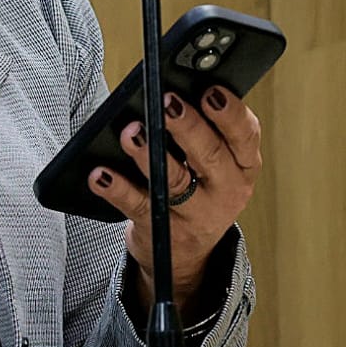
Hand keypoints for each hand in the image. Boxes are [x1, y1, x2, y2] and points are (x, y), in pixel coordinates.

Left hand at [88, 87, 261, 315]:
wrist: (184, 255)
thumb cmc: (198, 187)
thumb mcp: (215, 164)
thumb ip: (205, 130)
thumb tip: (172, 92)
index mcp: (243, 166)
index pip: (245, 135)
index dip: (230, 113)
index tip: (211, 92)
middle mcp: (226, 191)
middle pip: (209, 155)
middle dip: (187, 126)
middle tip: (167, 102)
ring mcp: (195, 214)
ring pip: (174, 180)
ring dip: (149, 154)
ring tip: (131, 132)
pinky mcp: (160, 230)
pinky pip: (136, 205)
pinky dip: (117, 188)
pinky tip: (100, 174)